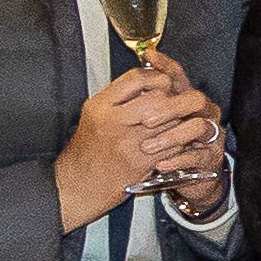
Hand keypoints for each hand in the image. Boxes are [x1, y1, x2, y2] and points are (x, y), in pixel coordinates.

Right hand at [58, 55, 219, 226]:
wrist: (81, 183)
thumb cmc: (89, 149)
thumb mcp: (95, 113)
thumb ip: (118, 95)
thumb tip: (150, 78)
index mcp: (100, 106)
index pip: (137, 78)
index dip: (156, 77)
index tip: (162, 81)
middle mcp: (114, 122)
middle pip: (158, 98)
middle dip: (171, 98)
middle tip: (173, 102)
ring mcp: (129, 143)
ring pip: (170, 120)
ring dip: (178, 119)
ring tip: (173, 120)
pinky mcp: (142, 162)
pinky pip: (172, 144)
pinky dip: (178, 140)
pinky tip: (172, 139)